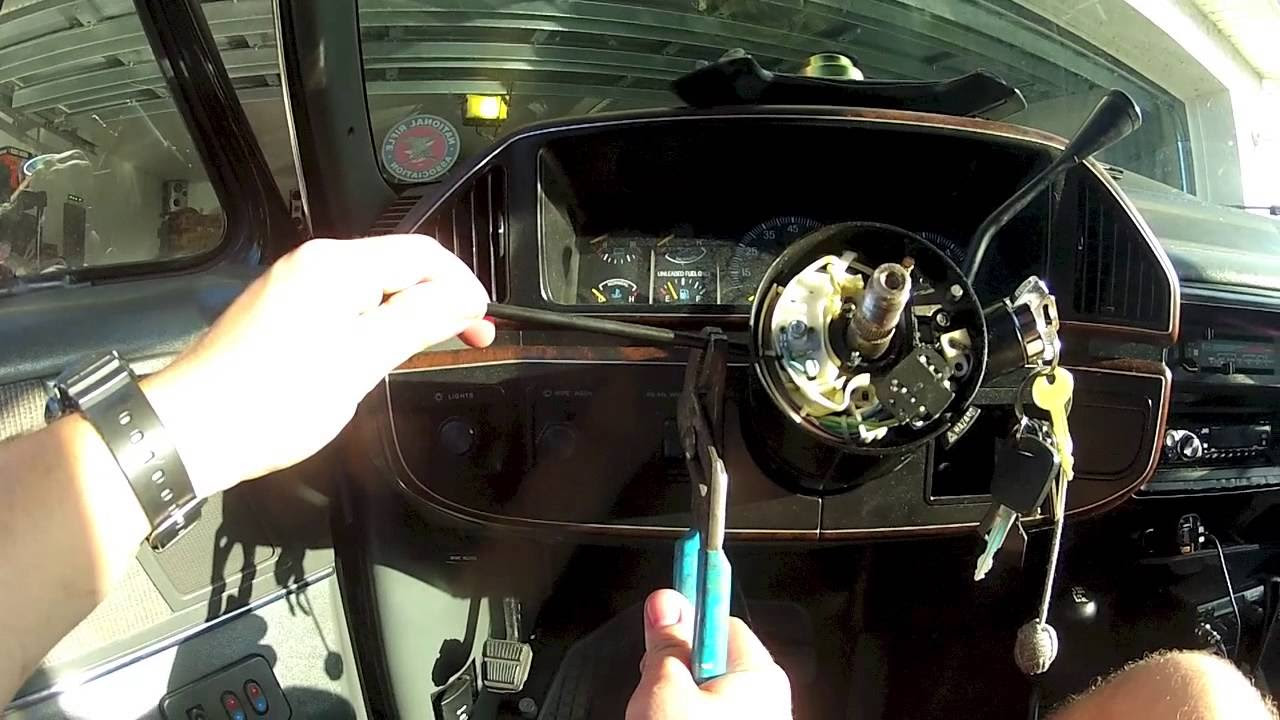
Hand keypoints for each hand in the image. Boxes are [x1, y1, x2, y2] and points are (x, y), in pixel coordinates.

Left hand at [141, 235, 493, 496]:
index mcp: (334, 266)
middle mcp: (311, 264)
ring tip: (430, 349)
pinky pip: (343, 304)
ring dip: (408, 312)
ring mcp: (292, 287)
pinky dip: (374, 322)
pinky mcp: (279, 313)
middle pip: (397, 266)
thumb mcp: (361, 361)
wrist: (190, 432)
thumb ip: (419, 320)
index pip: (422, 253)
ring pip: (371, 287)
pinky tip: (380, 353)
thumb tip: (465, 295)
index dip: (463, 285)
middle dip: (439, 298)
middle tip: (468, 339)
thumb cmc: (272, 401)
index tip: (483, 324)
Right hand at [626, 589, 792, 718]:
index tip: (673, 575)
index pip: (718, 619)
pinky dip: (685, 718)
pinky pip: (707, 717)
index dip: (686, 610)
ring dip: (677, 701)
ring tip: (659, 718)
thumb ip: (666, 646)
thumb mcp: (667, 693)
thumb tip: (666, 604)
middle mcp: (767, 701)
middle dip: (677, 670)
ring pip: (704, 695)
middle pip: (708, 660)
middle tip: (653, 687)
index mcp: (759, 675)